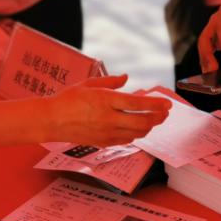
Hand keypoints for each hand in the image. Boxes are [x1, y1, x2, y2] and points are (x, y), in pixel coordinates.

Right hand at [46, 75, 170, 146]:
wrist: (52, 120)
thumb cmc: (68, 99)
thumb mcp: (89, 84)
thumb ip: (111, 82)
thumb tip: (126, 78)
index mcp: (106, 100)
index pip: (139, 104)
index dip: (156, 104)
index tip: (168, 103)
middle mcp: (109, 118)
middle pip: (143, 122)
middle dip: (158, 118)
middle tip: (165, 113)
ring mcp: (107, 133)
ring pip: (137, 133)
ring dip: (149, 127)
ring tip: (154, 119)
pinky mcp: (104, 142)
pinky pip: (126, 140)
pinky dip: (136, 134)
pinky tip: (138, 128)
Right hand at [198, 0, 220, 70]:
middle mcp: (217, 18)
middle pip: (206, 35)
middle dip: (207, 53)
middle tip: (213, 70)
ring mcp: (214, 28)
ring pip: (204, 43)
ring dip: (204, 59)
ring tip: (209, 74)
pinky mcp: (215, 37)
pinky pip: (208, 48)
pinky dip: (207, 59)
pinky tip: (210, 71)